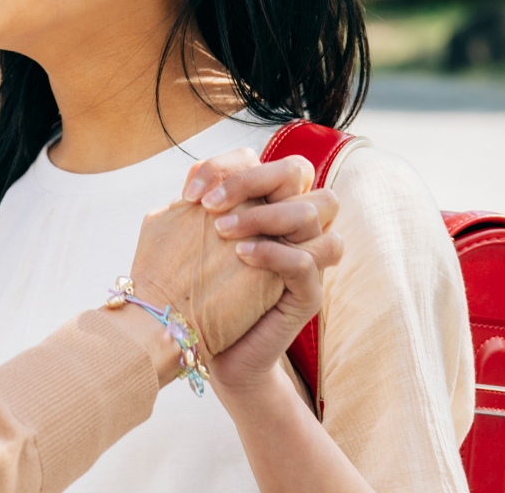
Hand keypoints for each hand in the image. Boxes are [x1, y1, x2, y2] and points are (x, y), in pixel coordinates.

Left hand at [126, 149, 326, 360]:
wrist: (197, 345)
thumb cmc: (194, 285)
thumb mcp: (189, 237)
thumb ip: (196, 203)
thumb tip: (193, 176)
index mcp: (270, 204)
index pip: (267, 159)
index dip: (231, 165)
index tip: (190, 193)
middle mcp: (294, 224)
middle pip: (300, 171)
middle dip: (253, 179)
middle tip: (211, 205)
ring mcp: (306, 256)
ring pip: (314, 209)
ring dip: (265, 214)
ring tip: (223, 232)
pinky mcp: (308, 294)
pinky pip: (309, 260)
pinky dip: (274, 252)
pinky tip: (240, 256)